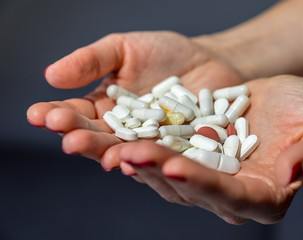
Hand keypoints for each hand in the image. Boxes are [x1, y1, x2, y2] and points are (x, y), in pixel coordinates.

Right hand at [26, 31, 242, 159]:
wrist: (208, 59)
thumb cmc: (163, 53)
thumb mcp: (124, 48)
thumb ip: (91, 61)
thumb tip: (51, 75)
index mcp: (106, 108)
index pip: (77, 114)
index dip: (58, 115)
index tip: (38, 114)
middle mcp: (125, 130)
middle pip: (99, 138)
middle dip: (83, 139)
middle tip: (68, 139)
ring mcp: (151, 143)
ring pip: (128, 152)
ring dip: (113, 155)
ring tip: (103, 156)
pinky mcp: (178, 150)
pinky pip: (162, 157)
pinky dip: (151, 161)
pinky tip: (139, 164)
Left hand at [100, 75, 302, 223]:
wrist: (291, 99)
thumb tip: (291, 173)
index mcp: (263, 196)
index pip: (231, 197)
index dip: (203, 185)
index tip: (175, 167)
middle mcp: (231, 193)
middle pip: (192, 189)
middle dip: (160, 173)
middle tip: (130, 155)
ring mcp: (209, 175)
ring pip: (171, 176)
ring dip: (144, 163)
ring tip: (118, 148)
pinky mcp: (194, 154)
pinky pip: (166, 154)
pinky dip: (146, 147)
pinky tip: (124, 138)